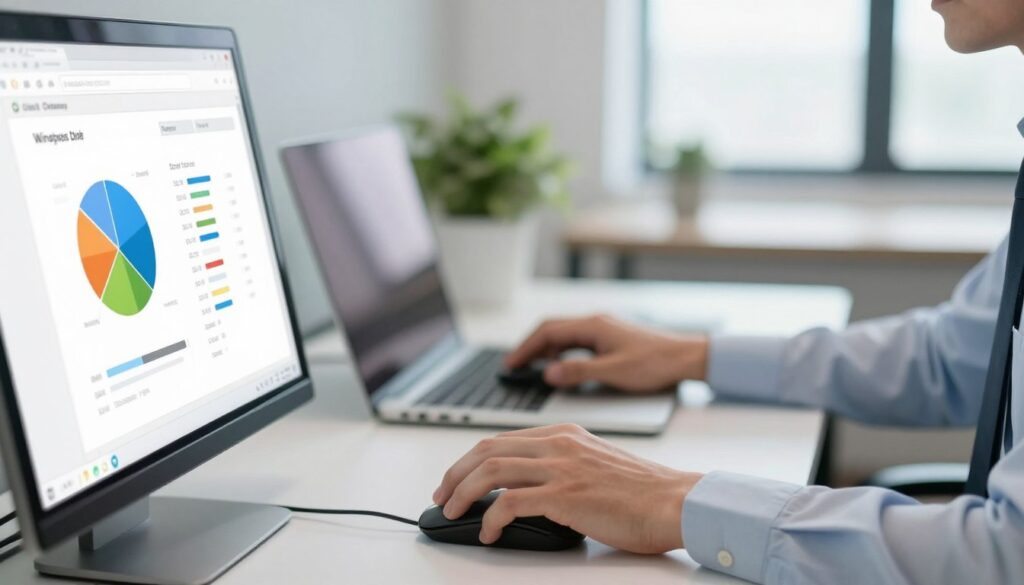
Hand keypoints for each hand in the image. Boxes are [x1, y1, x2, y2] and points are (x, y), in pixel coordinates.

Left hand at [432, 423, 702, 553]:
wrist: (675, 501)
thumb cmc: (643, 492)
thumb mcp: (595, 463)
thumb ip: (563, 465)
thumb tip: (529, 487)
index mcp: (564, 434)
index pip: (502, 438)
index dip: (471, 459)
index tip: (456, 478)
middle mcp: (559, 444)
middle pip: (487, 449)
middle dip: (455, 473)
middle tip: (443, 496)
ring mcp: (561, 467)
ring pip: (490, 471)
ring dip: (462, 493)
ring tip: (453, 513)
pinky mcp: (565, 495)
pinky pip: (509, 503)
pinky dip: (490, 518)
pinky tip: (489, 533)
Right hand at [505, 314, 708, 392]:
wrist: (686, 358)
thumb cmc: (656, 364)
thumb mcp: (614, 372)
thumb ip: (579, 373)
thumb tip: (549, 373)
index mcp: (593, 326)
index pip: (548, 332)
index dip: (526, 348)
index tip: (511, 363)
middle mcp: (596, 323)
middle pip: (553, 331)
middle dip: (531, 347)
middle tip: (515, 366)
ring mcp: (603, 330)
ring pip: (565, 336)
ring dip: (547, 350)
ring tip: (533, 368)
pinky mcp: (610, 338)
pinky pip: (577, 342)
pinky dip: (563, 353)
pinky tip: (562, 367)